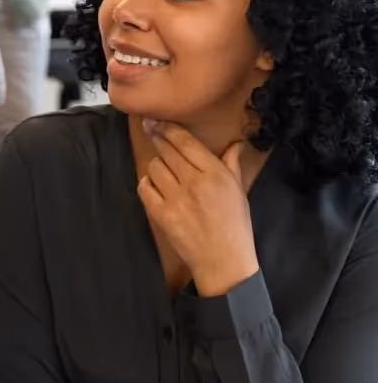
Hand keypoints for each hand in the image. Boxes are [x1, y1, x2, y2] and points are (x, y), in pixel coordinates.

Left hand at [137, 122, 257, 295]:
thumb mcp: (239, 191)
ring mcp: (176, 199)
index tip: (157, 121)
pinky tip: (155, 186)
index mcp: (215, 174)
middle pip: (166, 150)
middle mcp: (194, 182)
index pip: (185, 142)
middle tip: (150, 130)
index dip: (168, 128)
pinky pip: (145, 189)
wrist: (223, 261)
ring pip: (154, 167)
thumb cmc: (235, 226)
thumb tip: (236, 143)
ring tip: (163, 170)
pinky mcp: (161, 215)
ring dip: (156, 165)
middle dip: (156, 137)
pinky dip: (147, 184)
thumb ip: (232, 164)